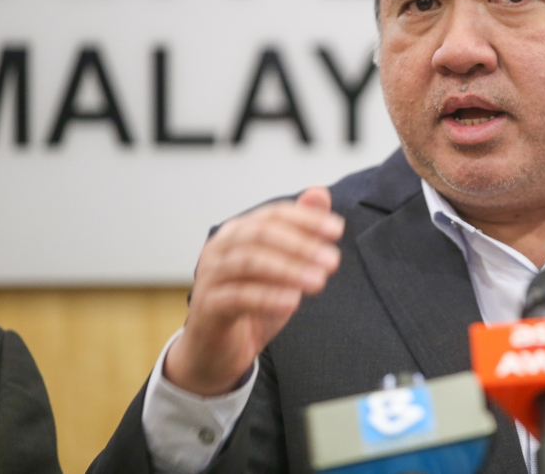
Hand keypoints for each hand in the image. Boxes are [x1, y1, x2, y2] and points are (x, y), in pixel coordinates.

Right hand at [164, 186, 342, 395]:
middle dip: (301, 245)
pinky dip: (268, 297)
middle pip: (261, 234)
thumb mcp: (283, 268)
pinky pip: (238, 296)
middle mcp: (220, 248)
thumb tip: (319, 193)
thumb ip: (300, 231)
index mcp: (238, 232)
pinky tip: (293, 301)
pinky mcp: (207, 307)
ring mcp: (210, 276)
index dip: (306, 219)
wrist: (219, 351)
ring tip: (320, 281)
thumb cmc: (252, 305)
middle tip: (333, 261)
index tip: (337, 230)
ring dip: (289, 270)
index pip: (274, 215)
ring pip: (250, 262)